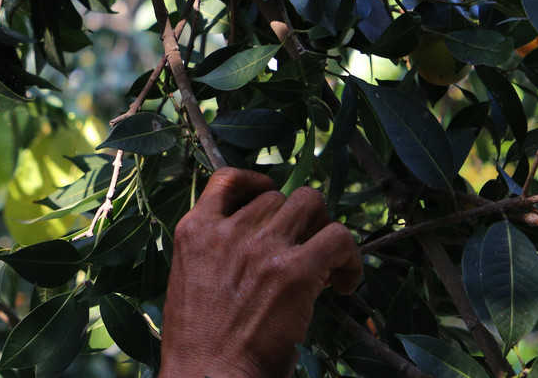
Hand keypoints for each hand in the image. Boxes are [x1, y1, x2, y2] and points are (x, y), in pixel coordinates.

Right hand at [159, 168, 361, 377]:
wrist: (208, 377)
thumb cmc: (199, 346)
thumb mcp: (188, 282)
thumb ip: (214, 255)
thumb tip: (259, 248)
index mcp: (194, 231)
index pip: (226, 180)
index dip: (255, 184)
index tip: (269, 199)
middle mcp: (228, 229)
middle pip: (278, 197)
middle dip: (296, 220)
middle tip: (305, 251)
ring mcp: (262, 246)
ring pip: (309, 203)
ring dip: (322, 228)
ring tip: (328, 263)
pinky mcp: (296, 270)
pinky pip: (338, 238)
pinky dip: (349, 256)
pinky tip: (344, 282)